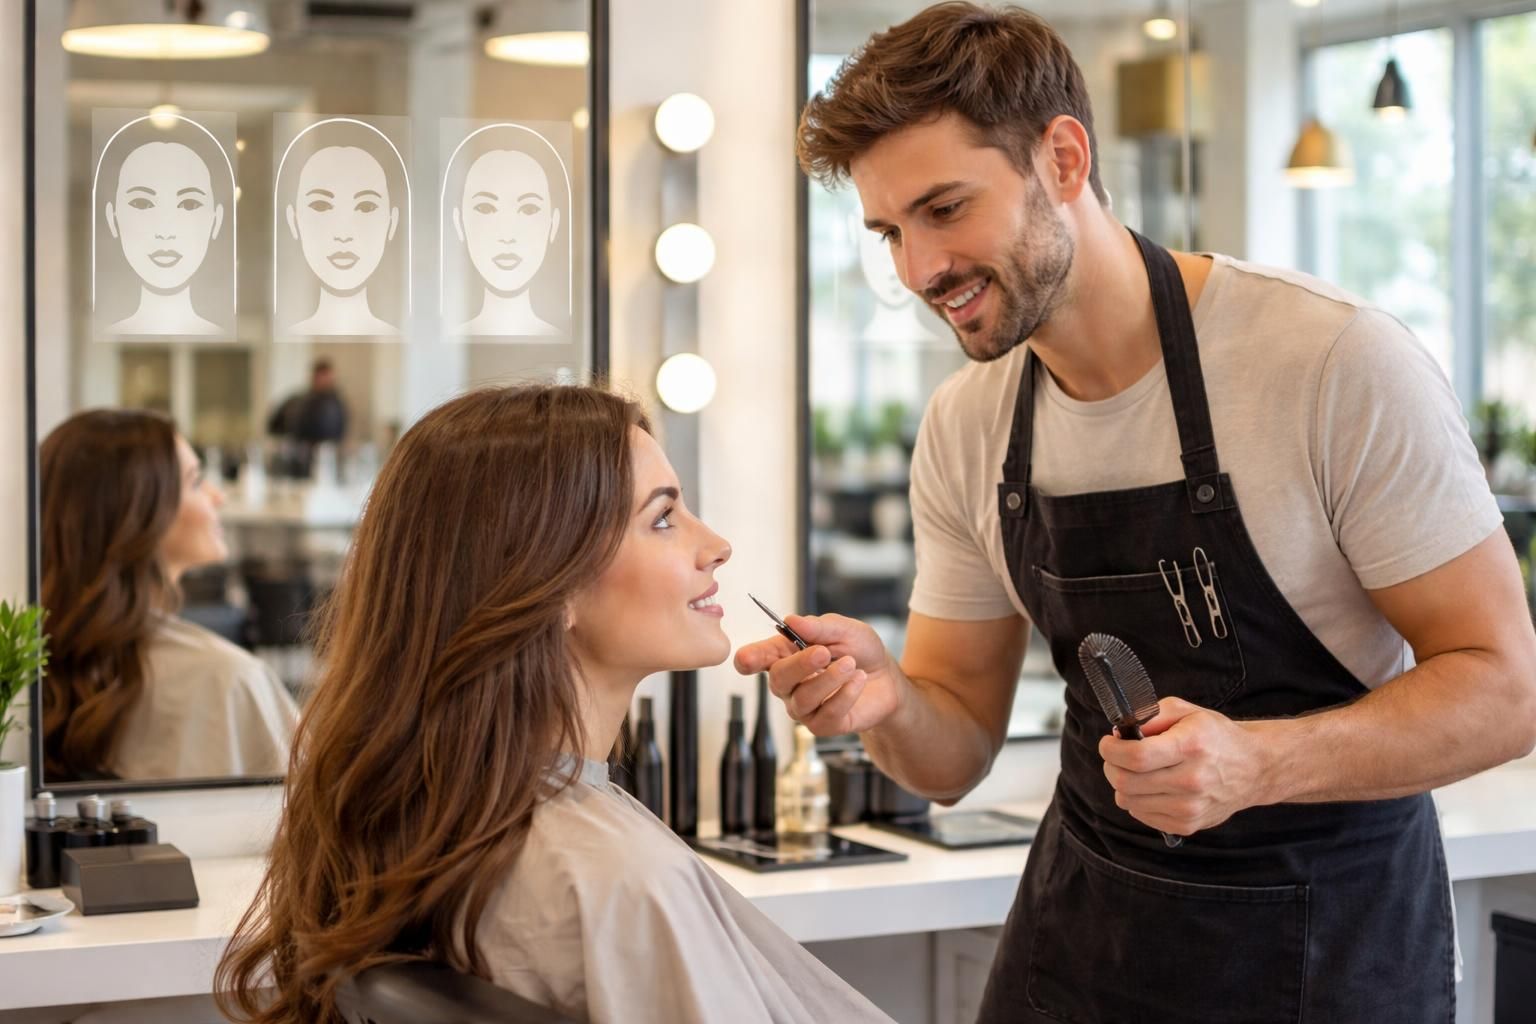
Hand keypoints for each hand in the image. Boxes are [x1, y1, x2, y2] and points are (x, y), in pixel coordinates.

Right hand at [733, 613, 904, 735]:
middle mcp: (789, 684)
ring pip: (804, 698)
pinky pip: (827, 714)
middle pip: (778, 679)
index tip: (747, 659)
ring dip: (830, 679)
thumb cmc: (859, 650)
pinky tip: (859, 680)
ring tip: (852, 664)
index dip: (748, 659)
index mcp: (785, 655)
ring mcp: (804, 707)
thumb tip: (792, 620)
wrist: (886, 678)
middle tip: (823, 652)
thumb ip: (820, 626)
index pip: (756, 659)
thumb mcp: (846, 630)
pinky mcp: (823, 725)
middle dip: (800, 664)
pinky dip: (846, 694)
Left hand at [1098, 697, 1272, 837]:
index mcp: (1190, 747)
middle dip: (1111, 766)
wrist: (1253, 769)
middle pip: (1126, 782)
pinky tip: (1153, 787)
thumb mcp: (1187, 712)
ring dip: (1123, 784)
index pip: (1136, 757)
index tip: (1108, 743)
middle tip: (1117, 756)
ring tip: (1138, 771)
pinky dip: (1138, 801)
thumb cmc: (1216, 737)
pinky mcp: (1188, 824)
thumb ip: (1151, 716)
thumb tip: (1120, 732)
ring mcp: (1190, 807)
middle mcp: (1191, 780)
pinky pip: (1141, 815)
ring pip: (1128, 801)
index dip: (1111, 750)